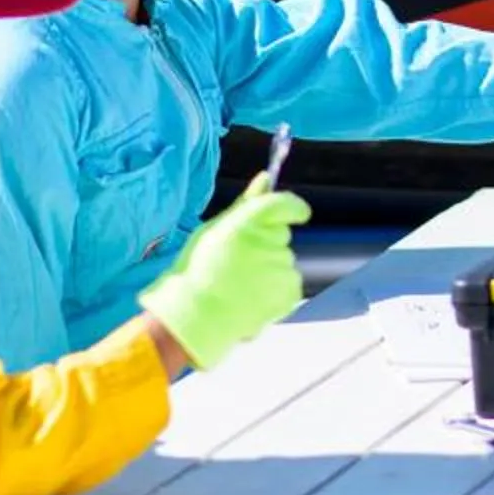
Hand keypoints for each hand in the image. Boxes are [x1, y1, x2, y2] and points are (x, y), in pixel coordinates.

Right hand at [137, 176, 309, 368]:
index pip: (282, 204)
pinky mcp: (289, 292)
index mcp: (245, 224)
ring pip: (284, 260)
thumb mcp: (215, 230)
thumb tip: (265, 178)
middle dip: (267, 244)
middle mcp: (266, 244)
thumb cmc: (198, 271)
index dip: (293, 206)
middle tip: (241, 262)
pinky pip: (290, 283)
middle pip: (281, 234)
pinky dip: (277, 290)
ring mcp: (280, 269)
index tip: (297, 212)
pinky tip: (253, 297)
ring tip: (242, 284)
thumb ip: (245, 204)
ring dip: (270, 269)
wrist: (196, 317)